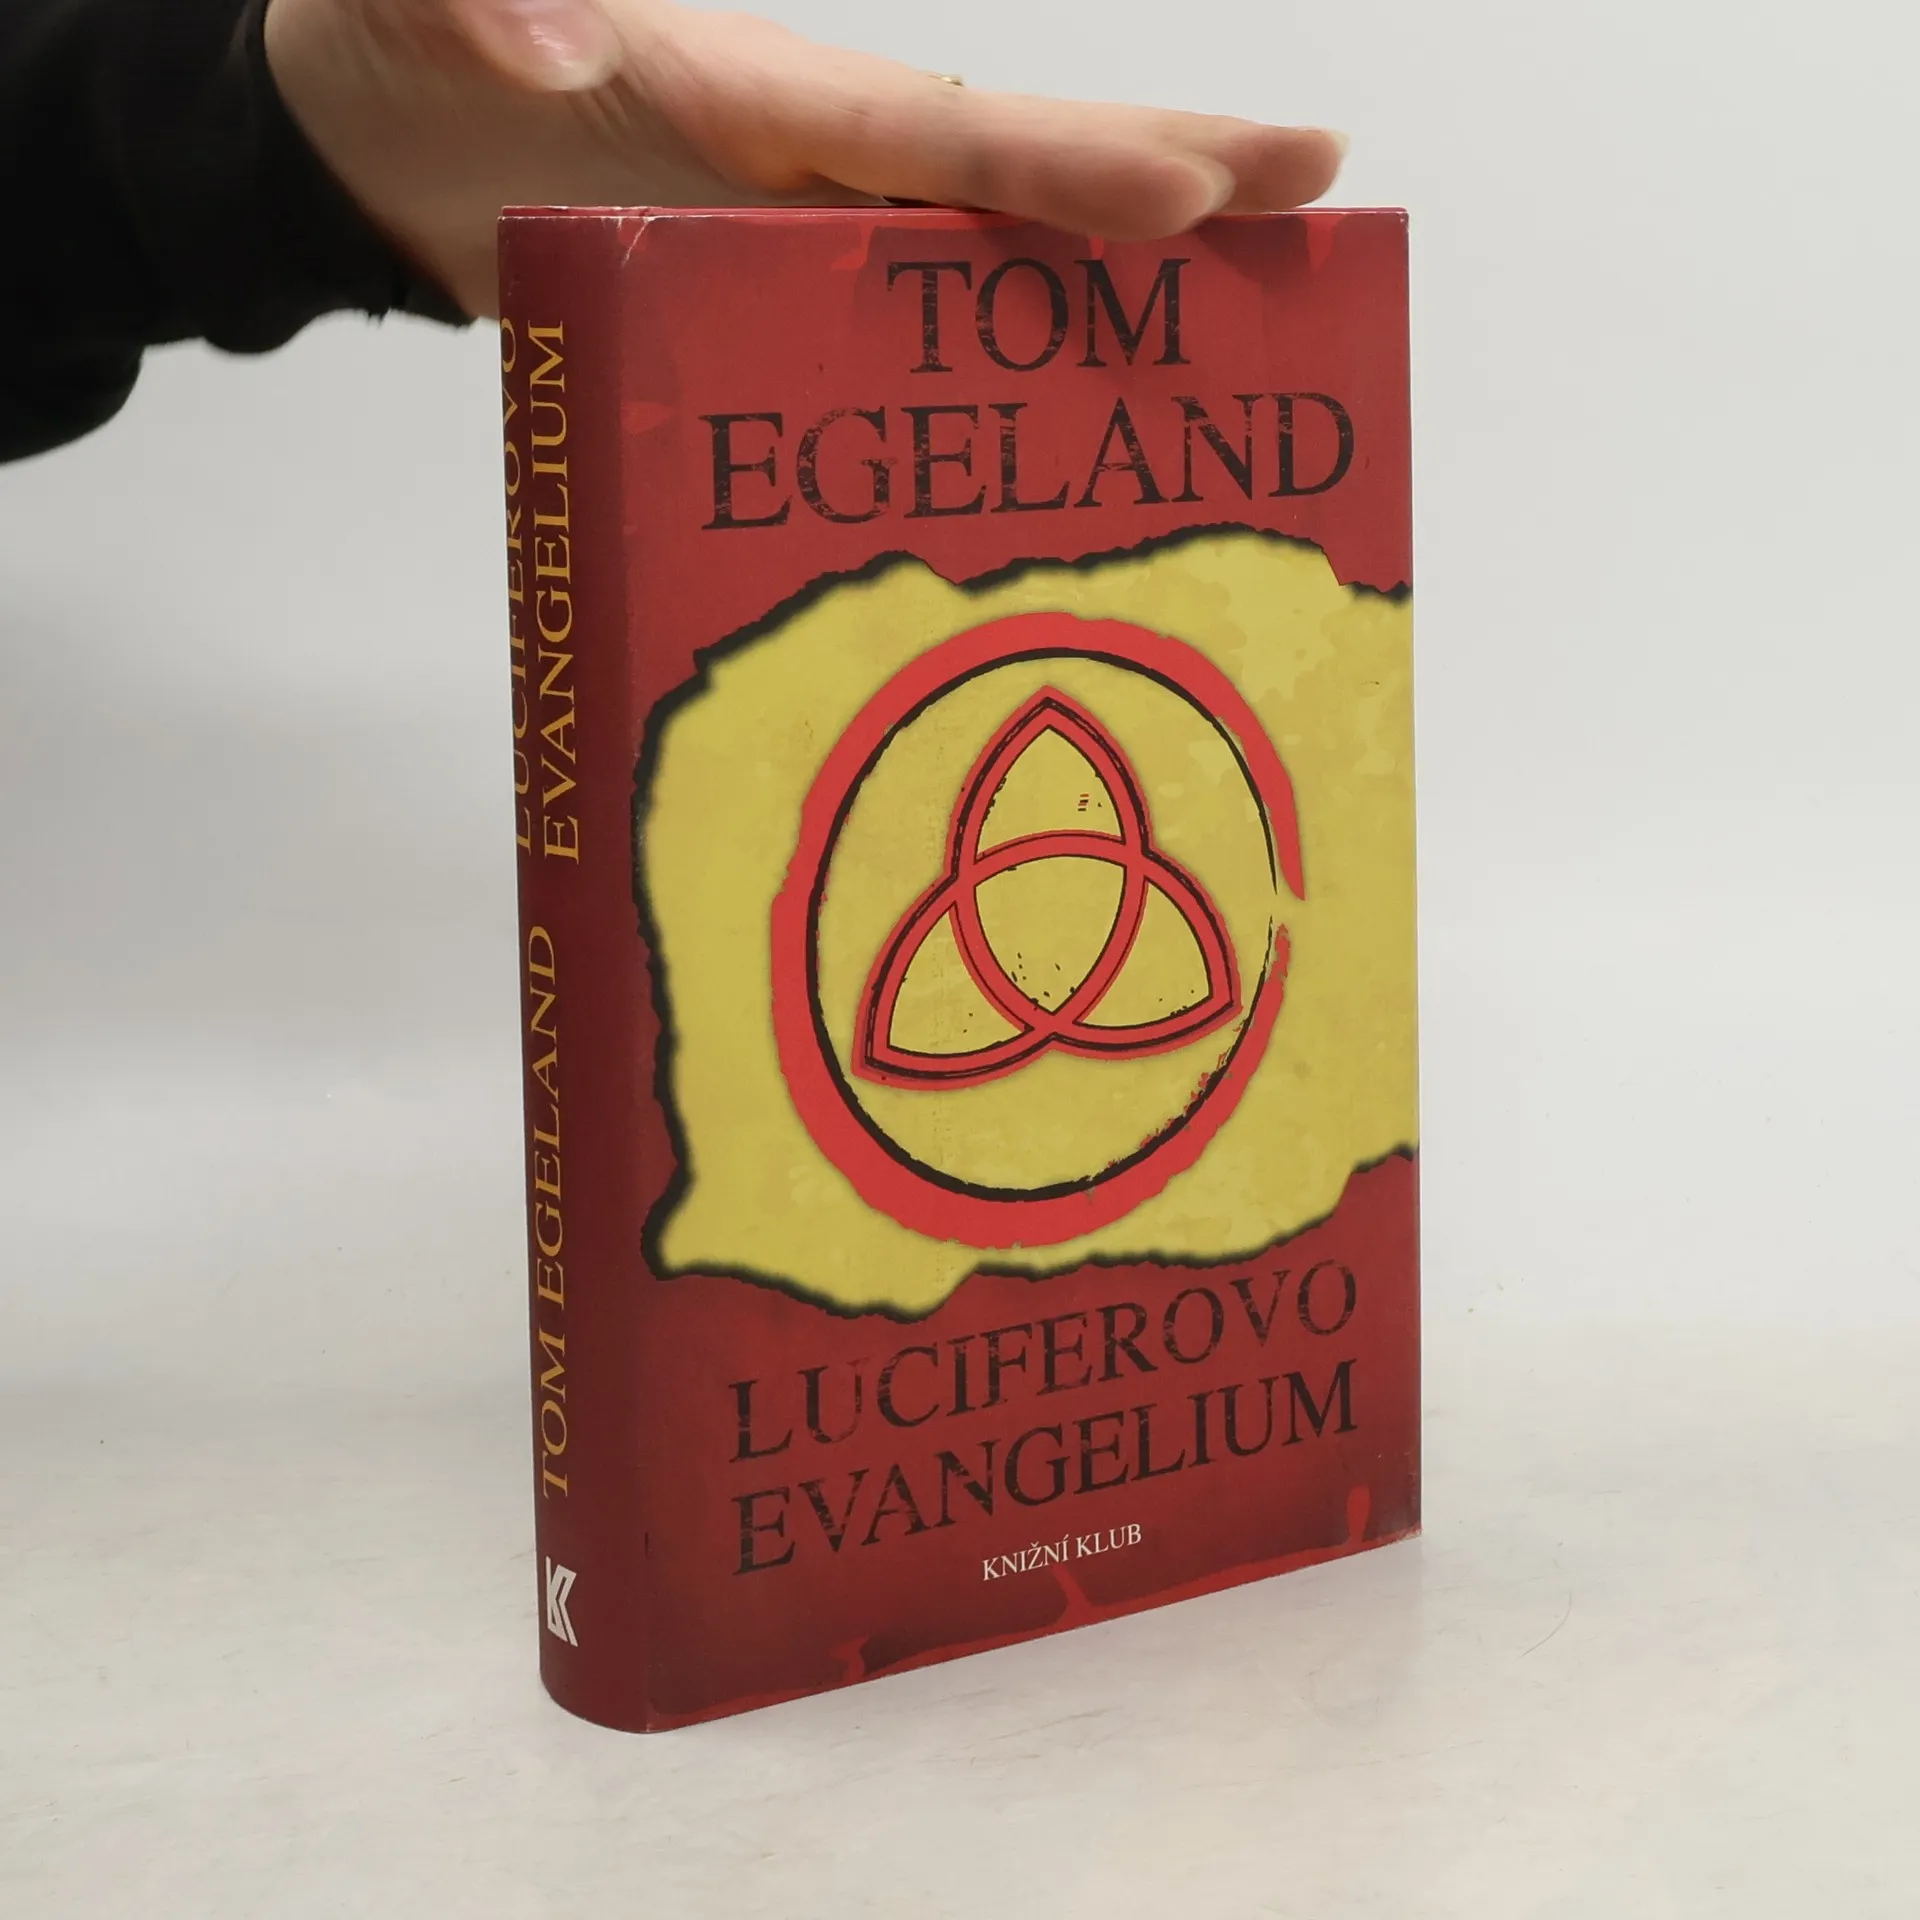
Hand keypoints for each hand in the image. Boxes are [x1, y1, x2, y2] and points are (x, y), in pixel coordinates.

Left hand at [264, 0, 1346, 318]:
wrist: (374, 146)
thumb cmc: (400, 65)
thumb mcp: (403, 5)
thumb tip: (555, 36)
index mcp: (754, 96)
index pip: (936, 132)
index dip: (1065, 167)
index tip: (1194, 189)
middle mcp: (814, 166)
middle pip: (1017, 171)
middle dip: (1169, 179)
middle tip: (1322, 192)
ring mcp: (807, 239)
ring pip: (992, 258)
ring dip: (1124, 289)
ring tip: (1259, 317)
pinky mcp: (778, 307)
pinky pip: (914, 340)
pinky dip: (1006, 374)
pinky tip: (1073, 431)